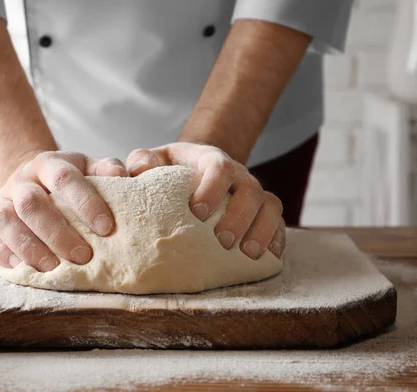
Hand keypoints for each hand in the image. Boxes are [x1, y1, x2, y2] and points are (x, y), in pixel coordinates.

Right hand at [0, 151, 128, 270]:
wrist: (32, 181)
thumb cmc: (69, 181)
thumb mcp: (88, 169)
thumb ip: (106, 170)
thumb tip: (123, 176)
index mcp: (49, 163)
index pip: (65, 178)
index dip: (85, 202)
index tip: (107, 228)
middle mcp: (22, 180)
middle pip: (32, 204)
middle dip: (58, 233)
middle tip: (83, 257)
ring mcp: (1, 201)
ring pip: (7, 221)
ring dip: (29, 247)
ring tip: (53, 269)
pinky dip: (4, 255)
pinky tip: (22, 269)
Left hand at [126, 142, 284, 258]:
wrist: (194, 169)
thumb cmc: (170, 169)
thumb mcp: (154, 159)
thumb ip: (142, 160)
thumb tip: (138, 170)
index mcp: (210, 159)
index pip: (219, 167)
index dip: (213, 188)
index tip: (197, 212)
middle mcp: (238, 174)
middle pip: (250, 189)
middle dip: (239, 216)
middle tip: (222, 241)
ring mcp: (253, 193)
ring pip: (270, 205)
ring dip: (262, 229)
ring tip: (248, 253)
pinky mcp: (262, 211)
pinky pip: (279, 221)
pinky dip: (277, 237)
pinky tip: (270, 256)